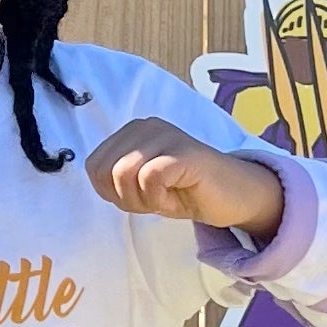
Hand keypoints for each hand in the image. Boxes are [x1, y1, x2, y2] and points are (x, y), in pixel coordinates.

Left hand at [88, 120, 285, 239]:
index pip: (94, 167)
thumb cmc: (184, 191)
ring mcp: (166, 135)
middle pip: (105, 171)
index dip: (112, 193)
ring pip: (123, 173)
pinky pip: (150, 177)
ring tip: (166, 197)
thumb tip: (95, 175)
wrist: (232, 196)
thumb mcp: (139, 186)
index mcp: (132, 132)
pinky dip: (158, 198)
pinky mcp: (183, 151)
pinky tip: (176, 196)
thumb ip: (114, 178)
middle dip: (124, 198)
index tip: (142, 195)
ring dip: (142, 200)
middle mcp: (146, 126)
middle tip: (155, 199)